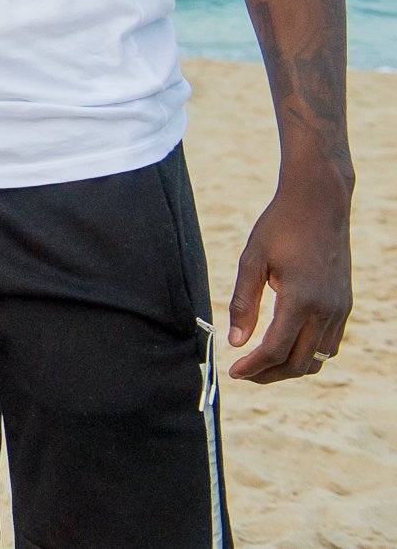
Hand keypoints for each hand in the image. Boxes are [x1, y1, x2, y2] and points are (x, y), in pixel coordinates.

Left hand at [227, 172, 352, 381]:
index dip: (253, 366)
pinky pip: (330, 343)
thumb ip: (244, 303)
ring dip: (290, 367)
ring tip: (262, 362)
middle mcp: (326, 310)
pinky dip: (308, 352)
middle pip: (299, 363)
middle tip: (245, 373)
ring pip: (318, 357)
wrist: (319, 203)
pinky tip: (286, 344)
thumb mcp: (252, 260)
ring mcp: (340, 309)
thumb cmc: (280, 227)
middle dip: (270, 374)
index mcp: (301, 300)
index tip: (233, 372)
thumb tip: (235, 342)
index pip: (275, 350)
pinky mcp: (345, 304)